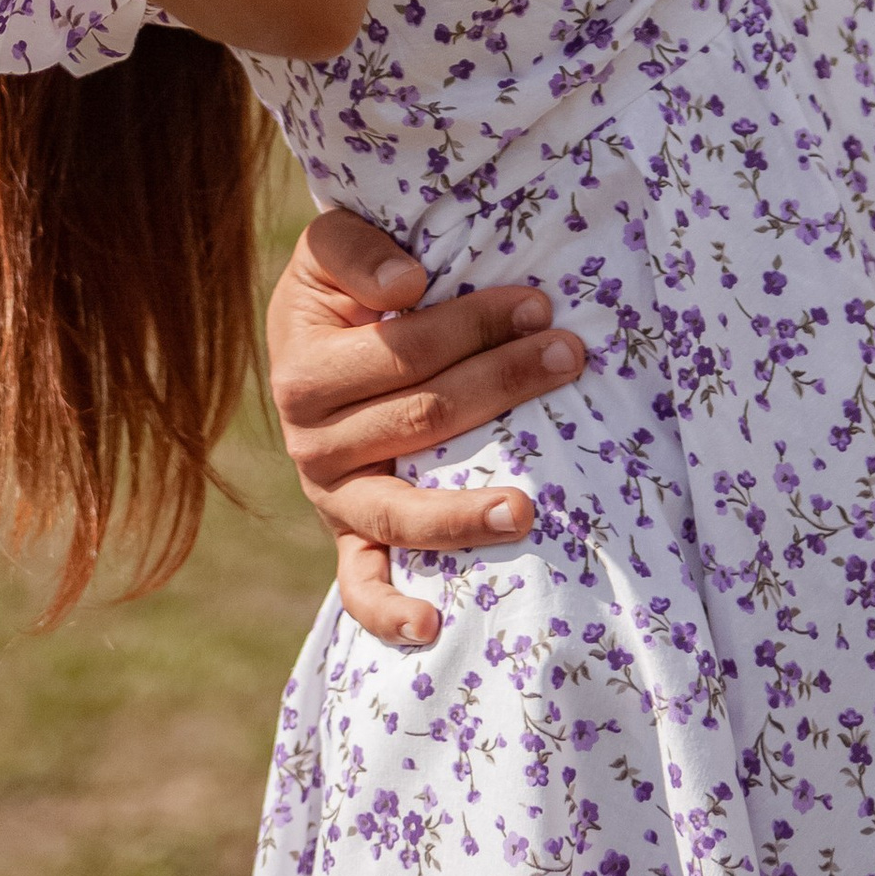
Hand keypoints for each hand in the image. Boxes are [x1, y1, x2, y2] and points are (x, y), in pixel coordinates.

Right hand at [266, 211, 588, 650]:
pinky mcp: (347, 536)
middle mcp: (311, 444)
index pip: (407, 352)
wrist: (309, 336)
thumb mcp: (328, 249)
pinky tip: (432, 626)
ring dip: (466, 512)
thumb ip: (355, 249)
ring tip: (527, 510)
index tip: (540, 305)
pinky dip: (390, 612)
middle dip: (504, 383)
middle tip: (569, 354)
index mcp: (305, 373)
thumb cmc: (338, 289)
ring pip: (401, 511)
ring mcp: (331, 498)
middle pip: (423, 419)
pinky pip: (361, 586)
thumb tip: (409, 283)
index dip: (476, 325)